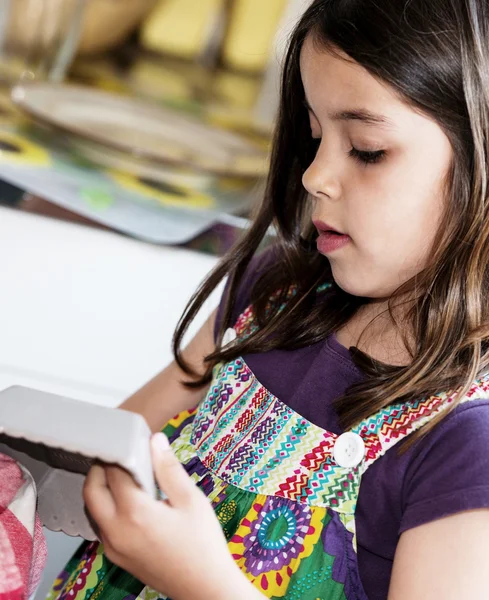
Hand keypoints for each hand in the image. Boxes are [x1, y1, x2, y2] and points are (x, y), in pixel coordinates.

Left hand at [84, 433, 252, 599]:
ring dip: (101, 489)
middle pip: (91, 491)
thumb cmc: (202, 543)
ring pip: (93, 510)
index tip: (128, 440)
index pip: (114, 472)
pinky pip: (102, 526)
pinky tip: (131, 502)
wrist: (204, 587)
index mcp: (135, 512)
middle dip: (100, 469)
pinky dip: (108, 508)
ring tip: (125, 476)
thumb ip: (169, 468)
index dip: (119, 451)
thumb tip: (156, 440)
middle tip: (119, 455)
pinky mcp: (117, 557)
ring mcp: (114, 547)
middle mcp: (116, 530)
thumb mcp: (191, 499)